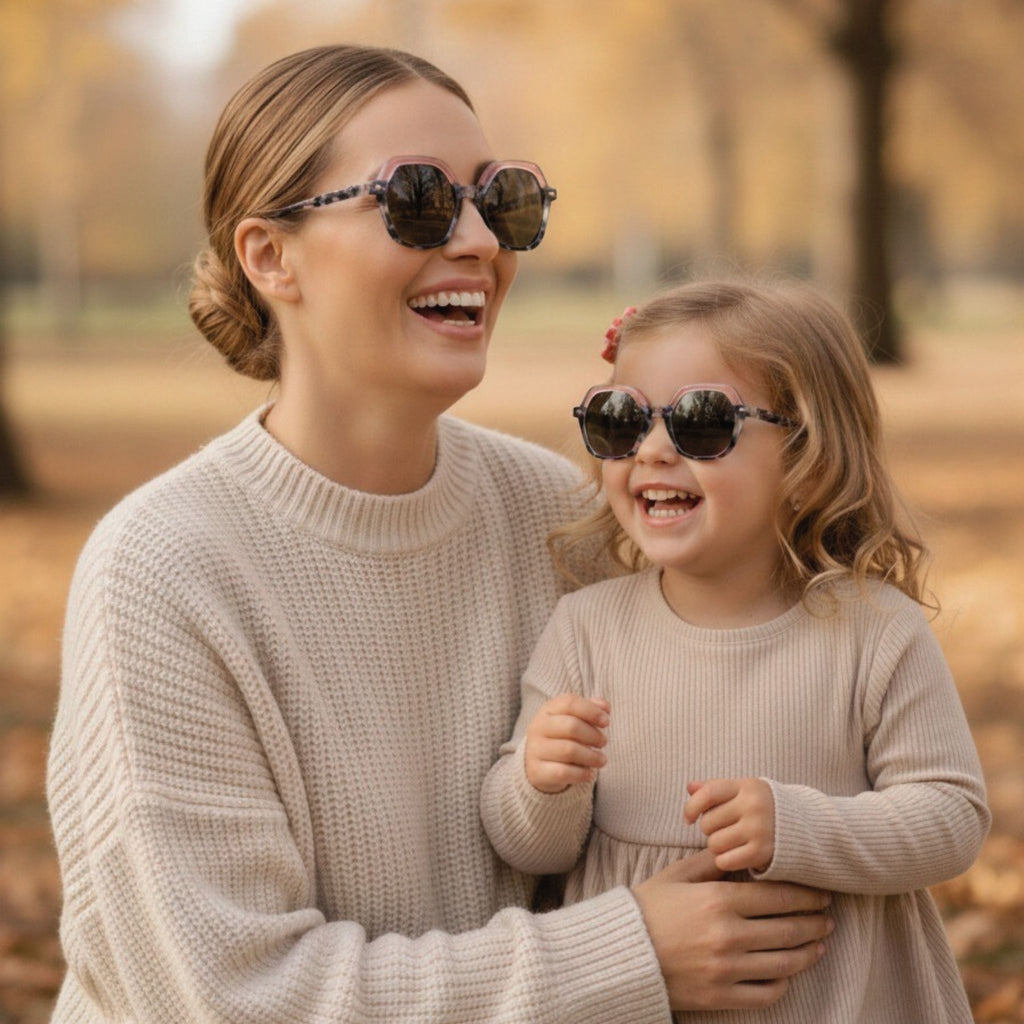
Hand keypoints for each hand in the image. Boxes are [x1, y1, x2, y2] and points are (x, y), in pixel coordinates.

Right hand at [524, 694, 609, 793]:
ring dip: (591, 756)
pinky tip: (590, 774)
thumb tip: (605, 707)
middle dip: (593, 735)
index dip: (591, 710)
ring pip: (568, 750)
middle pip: (571, 726)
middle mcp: (538, 727)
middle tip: (603, 742)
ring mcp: (535, 750)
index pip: (569, 703)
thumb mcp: (573, 719)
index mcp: (547, 710)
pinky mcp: (537, 771)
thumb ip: (590, 709)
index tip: (606, 722)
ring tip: (601, 760)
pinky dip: (582, 773)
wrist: (537, 765)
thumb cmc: (561, 737)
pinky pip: (563, 772)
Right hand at [634, 850, 832, 1010]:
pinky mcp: (721, 996)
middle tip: (828, 917)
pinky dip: (784, 982)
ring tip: (819, 944)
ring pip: (785, 962)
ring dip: (808, 952)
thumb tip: (739, 853)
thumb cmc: (647, 907)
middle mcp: (727, 935)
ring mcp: (726, 969)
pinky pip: (767, 993)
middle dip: (815, 922)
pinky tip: (789, 972)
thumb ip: (711, 863)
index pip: (777, 896)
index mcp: (717, 900)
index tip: (821, 893)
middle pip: (788, 929)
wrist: (621, 952)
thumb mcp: (676, 875)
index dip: (806, 895)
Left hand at [685, 778, 775, 872]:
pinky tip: (736, 856)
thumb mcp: (745, 791)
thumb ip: (717, 788)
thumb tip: (689, 787)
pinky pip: (726, 861)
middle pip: (708, 822)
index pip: (707, 793)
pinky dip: (726, 861)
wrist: (808, 830)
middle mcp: (753, 805)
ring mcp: (759, 829)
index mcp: (747, 786)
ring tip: (733, 843)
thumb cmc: (766, 809)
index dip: (691, 807)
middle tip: (725, 831)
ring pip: (714, 843)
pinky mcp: (763, 852)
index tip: (689, 819)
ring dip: (718, 847)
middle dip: (711, 830)